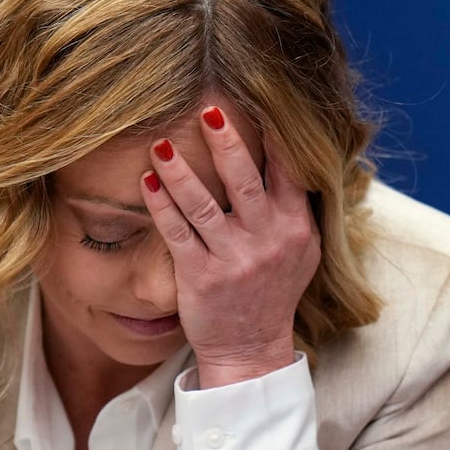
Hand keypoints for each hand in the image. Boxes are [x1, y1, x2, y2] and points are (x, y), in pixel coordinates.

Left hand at [141, 106, 321, 387]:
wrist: (251, 350)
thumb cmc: (273, 291)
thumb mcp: (302, 250)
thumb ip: (296, 205)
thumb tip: (293, 151)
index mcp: (295, 228)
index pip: (287, 170)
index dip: (273, 134)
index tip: (257, 99)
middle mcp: (267, 241)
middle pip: (243, 180)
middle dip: (225, 141)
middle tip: (207, 109)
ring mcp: (233, 260)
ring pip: (203, 204)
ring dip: (179, 171)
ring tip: (160, 143)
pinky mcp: (200, 277)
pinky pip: (176, 233)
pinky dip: (161, 205)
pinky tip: (147, 182)